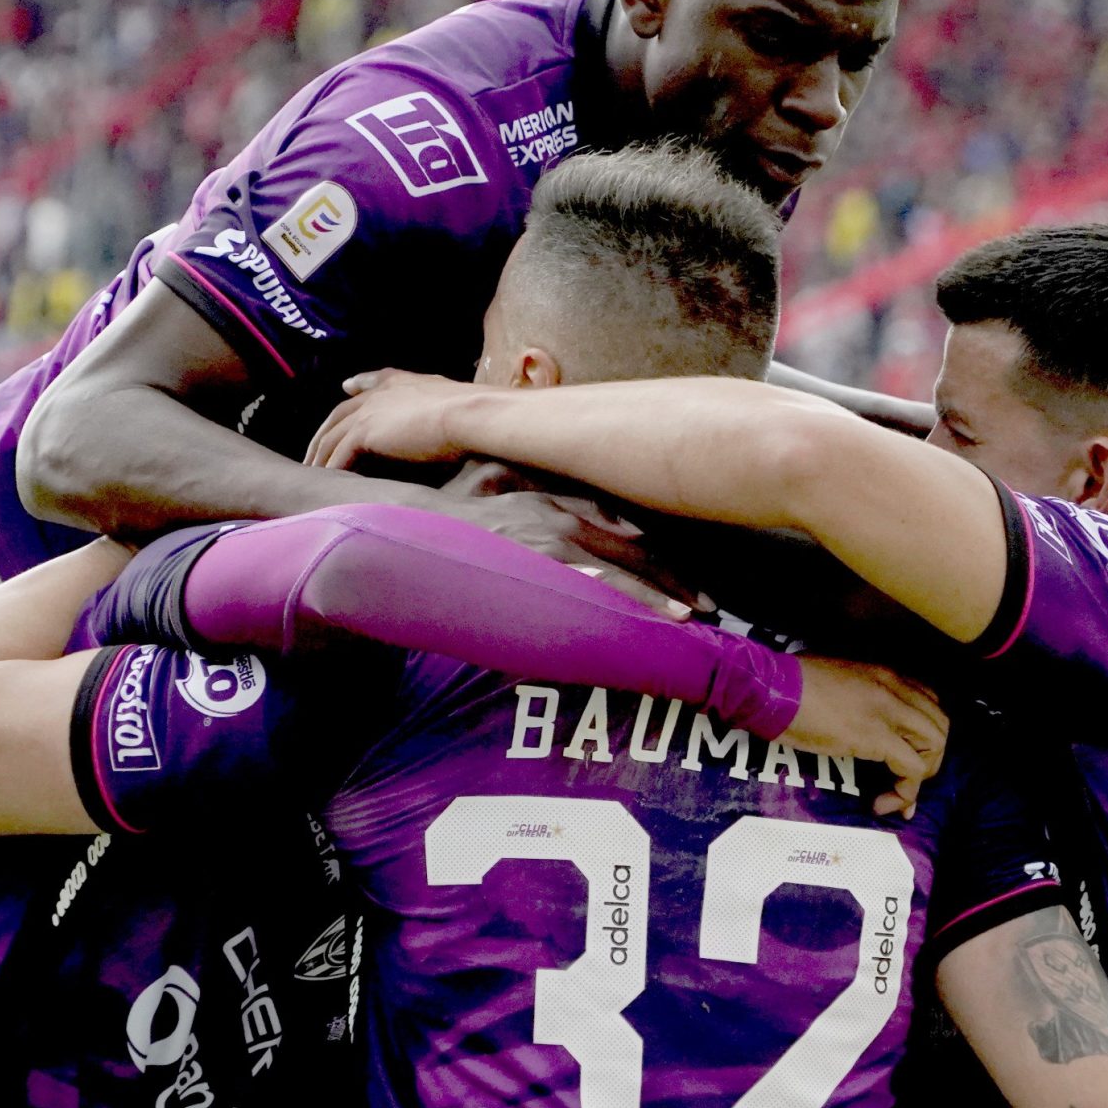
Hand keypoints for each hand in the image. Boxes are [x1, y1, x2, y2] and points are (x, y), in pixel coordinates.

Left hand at [307, 369, 478, 470]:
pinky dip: (329, 471)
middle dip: (322, 436)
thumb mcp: (455, 401)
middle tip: (312, 455)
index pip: (371, 384)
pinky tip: (326, 486)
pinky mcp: (365, 432)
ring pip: (331, 438)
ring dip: (319, 459)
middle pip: (338, 416)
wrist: (472, 414)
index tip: (347, 387)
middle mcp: (379, 395)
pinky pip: (338, 456)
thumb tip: (457, 409)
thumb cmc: (474, 413)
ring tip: (311, 478)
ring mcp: (369, 412)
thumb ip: (443, 403)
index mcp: (400, 383)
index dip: (357, 387)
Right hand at [415, 484, 698, 617]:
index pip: (626, 525)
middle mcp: (557, 509)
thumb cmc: (448, 512)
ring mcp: (542, 533)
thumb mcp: (497, 489)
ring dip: (654, 591)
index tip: (693, 587)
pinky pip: (576, 578)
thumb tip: (585, 533)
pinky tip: (641, 611)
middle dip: (673, 579)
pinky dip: (611, 592)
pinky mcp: (523, 557)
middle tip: (709, 609)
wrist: (399, 519)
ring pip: (613, 564)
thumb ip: (539, 500)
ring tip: (688, 618)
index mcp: (556, 494)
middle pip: (632, 546)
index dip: (663, 557)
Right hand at [786, 655, 948, 818]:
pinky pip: (912, 769)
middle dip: (930, 758)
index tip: (906, 755)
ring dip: (921, 775)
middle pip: (940, 725)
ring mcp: (888, 712)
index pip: (929, 702)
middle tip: (903, 778)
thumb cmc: (788, 682)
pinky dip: (905, 793)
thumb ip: (853, 693)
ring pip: (935, 746)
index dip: (924, 734)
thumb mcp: (833, 679)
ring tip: (896, 794)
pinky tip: (882, 804)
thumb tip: (850, 715)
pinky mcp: (876, 738)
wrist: (768, 687)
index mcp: (884, 674)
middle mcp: (894, 689)